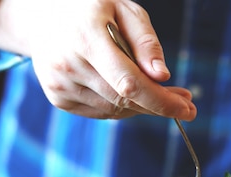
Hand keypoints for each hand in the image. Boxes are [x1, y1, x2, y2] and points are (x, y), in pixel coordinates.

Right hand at [0, 0, 196, 119]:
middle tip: (184, 102)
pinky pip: (101, 112)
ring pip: (114, 109)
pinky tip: (126, 90)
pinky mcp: (57, 97)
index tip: (187, 109)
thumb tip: (162, 76)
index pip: (129, 83)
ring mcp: (59, 84)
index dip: (161, 101)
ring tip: (158, 92)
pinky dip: (120, 105)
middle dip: (159, 104)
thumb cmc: (92, 9)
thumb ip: (145, 41)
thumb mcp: (124, 9)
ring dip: (142, 106)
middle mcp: (68, 64)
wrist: (42, 15)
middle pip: (124, 99)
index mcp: (85, 37)